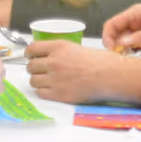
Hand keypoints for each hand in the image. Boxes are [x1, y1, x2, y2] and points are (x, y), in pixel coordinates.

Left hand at [24, 42, 140, 105]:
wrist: (110, 76)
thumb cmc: (102, 61)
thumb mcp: (78, 48)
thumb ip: (62, 52)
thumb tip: (53, 58)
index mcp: (58, 47)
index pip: (32, 48)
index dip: (29, 54)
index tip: (31, 56)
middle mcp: (53, 62)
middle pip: (31, 66)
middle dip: (34, 69)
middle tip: (40, 71)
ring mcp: (54, 79)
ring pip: (33, 81)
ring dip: (38, 81)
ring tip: (47, 81)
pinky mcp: (58, 94)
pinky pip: (40, 93)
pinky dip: (44, 92)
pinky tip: (51, 90)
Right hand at [101, 4, 140, 52]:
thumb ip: (140, 38)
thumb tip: (122, 43)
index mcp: (136, 14)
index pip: (112, 24)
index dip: (108, 37)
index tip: (112, 51)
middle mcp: (136, 23)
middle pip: (119, 37)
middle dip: (125, 48)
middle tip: (134, 55)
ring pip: (130, 46)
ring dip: (138, 51)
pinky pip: (140, 50)